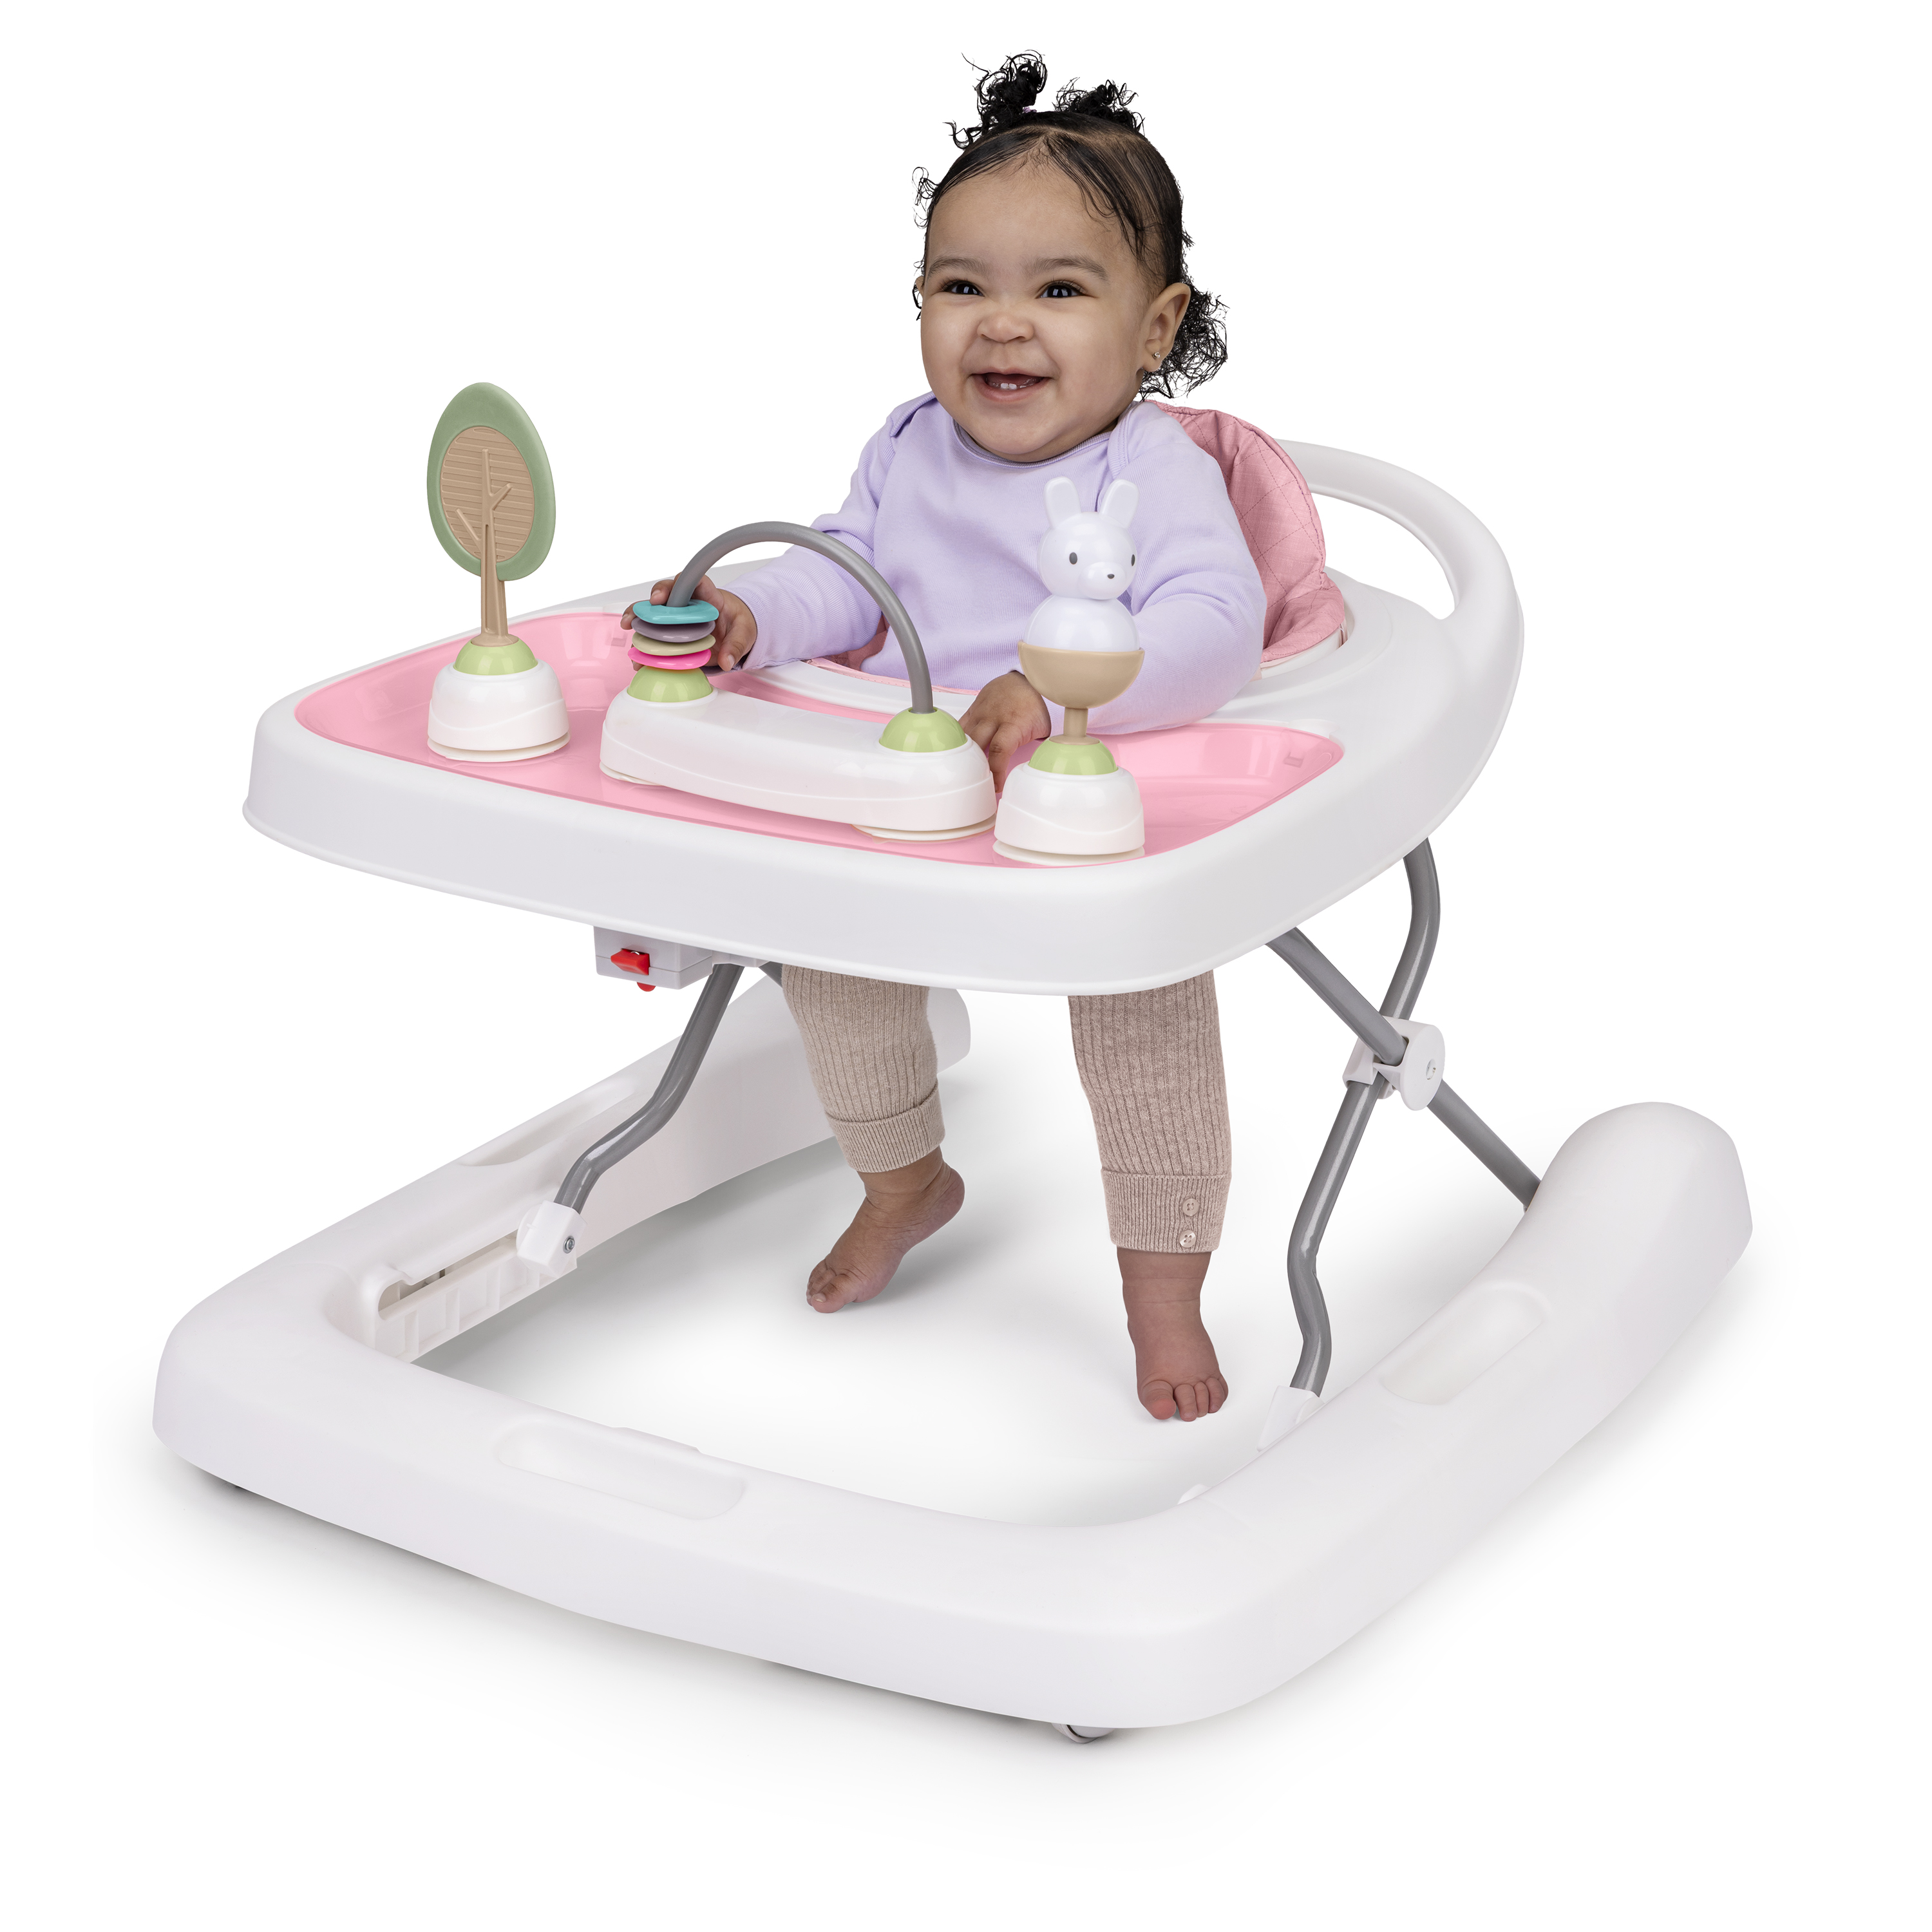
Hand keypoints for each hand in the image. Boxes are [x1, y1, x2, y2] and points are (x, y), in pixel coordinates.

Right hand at [622, 573, 757, 670]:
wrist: (735, 632)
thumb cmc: (738, 623)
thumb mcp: (745, 632)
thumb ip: (738, 645)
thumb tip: (727, 661)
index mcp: (708, 596)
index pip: (694, 582)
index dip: (678, 584)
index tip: (663, 596)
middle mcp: (688, 604)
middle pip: (665, 595)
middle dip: (648, 603)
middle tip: (636, 614)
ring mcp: (677, 618)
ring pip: (654, 615)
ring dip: (638, 621)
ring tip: (628, 630)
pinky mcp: (672, 635)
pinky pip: (655, 638)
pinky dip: (645, 648)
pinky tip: (637, 658)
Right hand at [960, 671, 1050, 788]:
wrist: (1023, 679)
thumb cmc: (1032, 705)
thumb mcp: (1041, 729)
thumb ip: (1033, 749)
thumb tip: (1029, 772)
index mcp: (1013, 723)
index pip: (999, 750)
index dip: (995, 771)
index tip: (996, 786)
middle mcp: (994, 717)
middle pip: (976, 746)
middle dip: (975, 767)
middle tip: (978, 782)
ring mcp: (981, 712)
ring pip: (964, 737)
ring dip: (964, 755)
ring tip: (966, 771)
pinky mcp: (972, 709)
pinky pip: (959, 727)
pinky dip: (958, 741)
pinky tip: (958, 753)